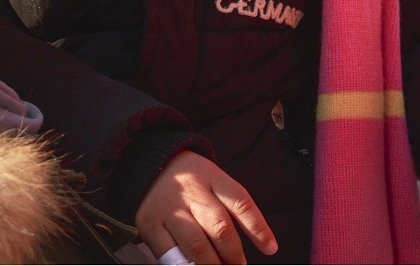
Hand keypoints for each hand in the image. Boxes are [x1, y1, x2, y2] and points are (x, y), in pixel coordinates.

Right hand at [135, 151, 277, 264]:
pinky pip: (169, 254)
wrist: (149, 164)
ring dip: (213, 265)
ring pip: (197, 244)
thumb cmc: (189, 179)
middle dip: (234, 254)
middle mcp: (192, 191)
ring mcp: (170, 209)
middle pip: (220, 227)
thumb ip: (228, 206)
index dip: (259, 228)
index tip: (270, 248)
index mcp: (211, 176)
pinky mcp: (151, 225)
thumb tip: (251, 242)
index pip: (241, 202)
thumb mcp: (212, 179)